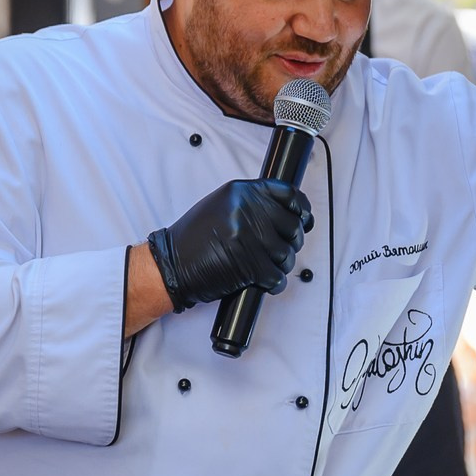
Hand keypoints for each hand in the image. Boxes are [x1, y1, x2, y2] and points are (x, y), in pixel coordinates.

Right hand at [147, 178, 314, 310]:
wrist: (171, 265)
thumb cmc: (193, 240)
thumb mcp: (219, 206)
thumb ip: (250, 203)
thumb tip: (285, 211)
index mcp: (241, 192)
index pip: (288, 194)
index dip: (302, 209)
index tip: (304, 220)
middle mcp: (247, 210)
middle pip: (292, 226)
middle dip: (292, 242)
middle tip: (281, 251)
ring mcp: (249, 236)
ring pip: (287, 253)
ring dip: (282, 265)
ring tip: (268, 268)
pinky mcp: (250, 264)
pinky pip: (277, 276)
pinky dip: (275, 283)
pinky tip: (266, 283)